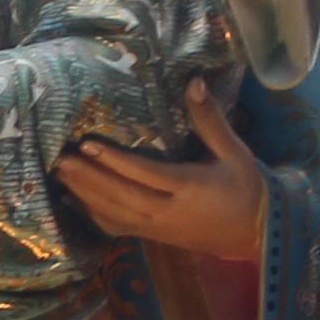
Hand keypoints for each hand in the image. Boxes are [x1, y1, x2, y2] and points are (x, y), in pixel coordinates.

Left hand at [56, 81, 269, 262]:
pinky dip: (95, 215)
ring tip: (62, 175)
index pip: (146, 174)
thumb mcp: (235, 152)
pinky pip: (119, 228)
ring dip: (86, 195)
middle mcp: (169, 212)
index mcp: (190, 188)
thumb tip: (194, 82)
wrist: (257, 233)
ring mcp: (159, 229)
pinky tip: (74, 201)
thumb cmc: (247, 188)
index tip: (88, 144)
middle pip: (122, 196)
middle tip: (62, 159)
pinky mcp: (155, 237)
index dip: (115, 161)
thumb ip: (210, 119)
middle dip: (90, 178)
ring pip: (116, 214)